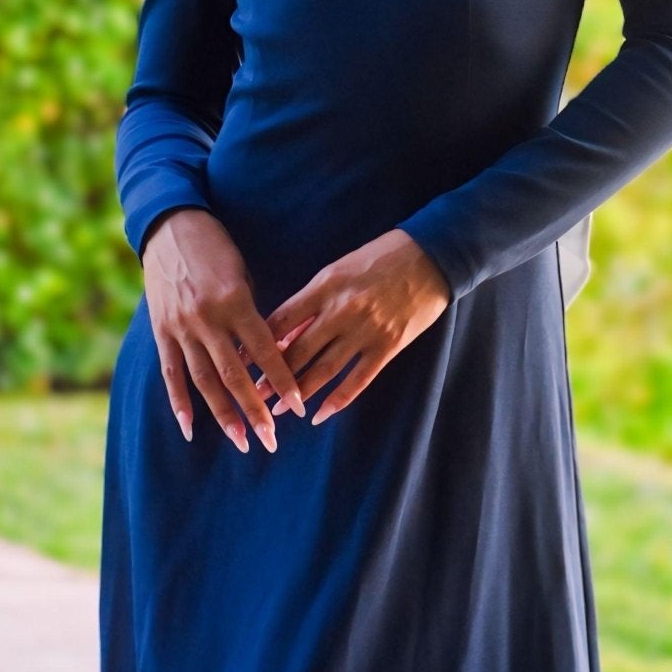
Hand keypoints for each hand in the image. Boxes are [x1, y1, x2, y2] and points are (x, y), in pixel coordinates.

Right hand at [141, 207, 308, 453]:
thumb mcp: (241, 274)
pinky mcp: (161, 330)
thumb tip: (266, 354)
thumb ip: (251, 314)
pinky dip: (180, 403)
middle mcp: (207, 318)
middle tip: (272, 439)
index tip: (299, 405)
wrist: (169, 225)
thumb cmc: (215, 246)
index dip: (282, 379)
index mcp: (234, 300)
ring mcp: (181, 326)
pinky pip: (171, 372)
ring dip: (223, 414)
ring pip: (204, 380)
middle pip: (234, 374)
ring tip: (240, 440)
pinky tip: (189, 429)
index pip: (263, 349)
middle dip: (255, 409)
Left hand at [254, 228, 451, 427]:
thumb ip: (313, 301)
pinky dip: (337, 400)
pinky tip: (320, 415)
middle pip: (299, 350)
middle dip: (273, 376)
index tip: (241, 360)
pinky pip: (358, 380)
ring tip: (279, 410)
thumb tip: (285, 332)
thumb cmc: (381, 257)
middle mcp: (342, 310)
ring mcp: (366, 330)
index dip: (259, 343)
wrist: (430, 256)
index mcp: (326, 285)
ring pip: (324, 369)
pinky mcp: (388, 346)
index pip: (283, 320)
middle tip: (253, 395)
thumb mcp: (340, 269)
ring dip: (299, 392)